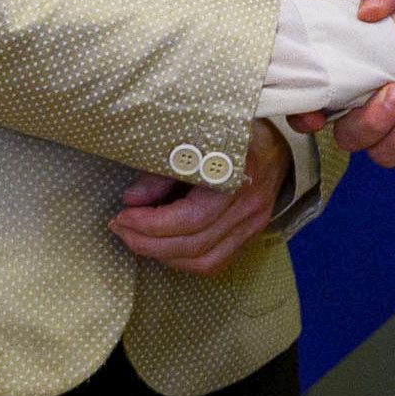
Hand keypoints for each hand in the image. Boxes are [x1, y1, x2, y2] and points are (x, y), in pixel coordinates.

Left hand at [107, 120, 287, 273]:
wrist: (274, 139)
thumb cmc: (229, 132)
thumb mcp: (191, 139)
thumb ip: (161, 171)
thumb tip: (130, 200)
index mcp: (237, 176)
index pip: (191, 218)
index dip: (150, 224)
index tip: (121, 215)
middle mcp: (250, 206)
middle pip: (194, 245)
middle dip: (148, 242)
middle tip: (120, 228)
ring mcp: (254, 224)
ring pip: (205, 261)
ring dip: (163, 255)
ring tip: (137, 238)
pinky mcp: (250, 235)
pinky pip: (216, 263)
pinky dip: (185, 260)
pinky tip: (163, 246)